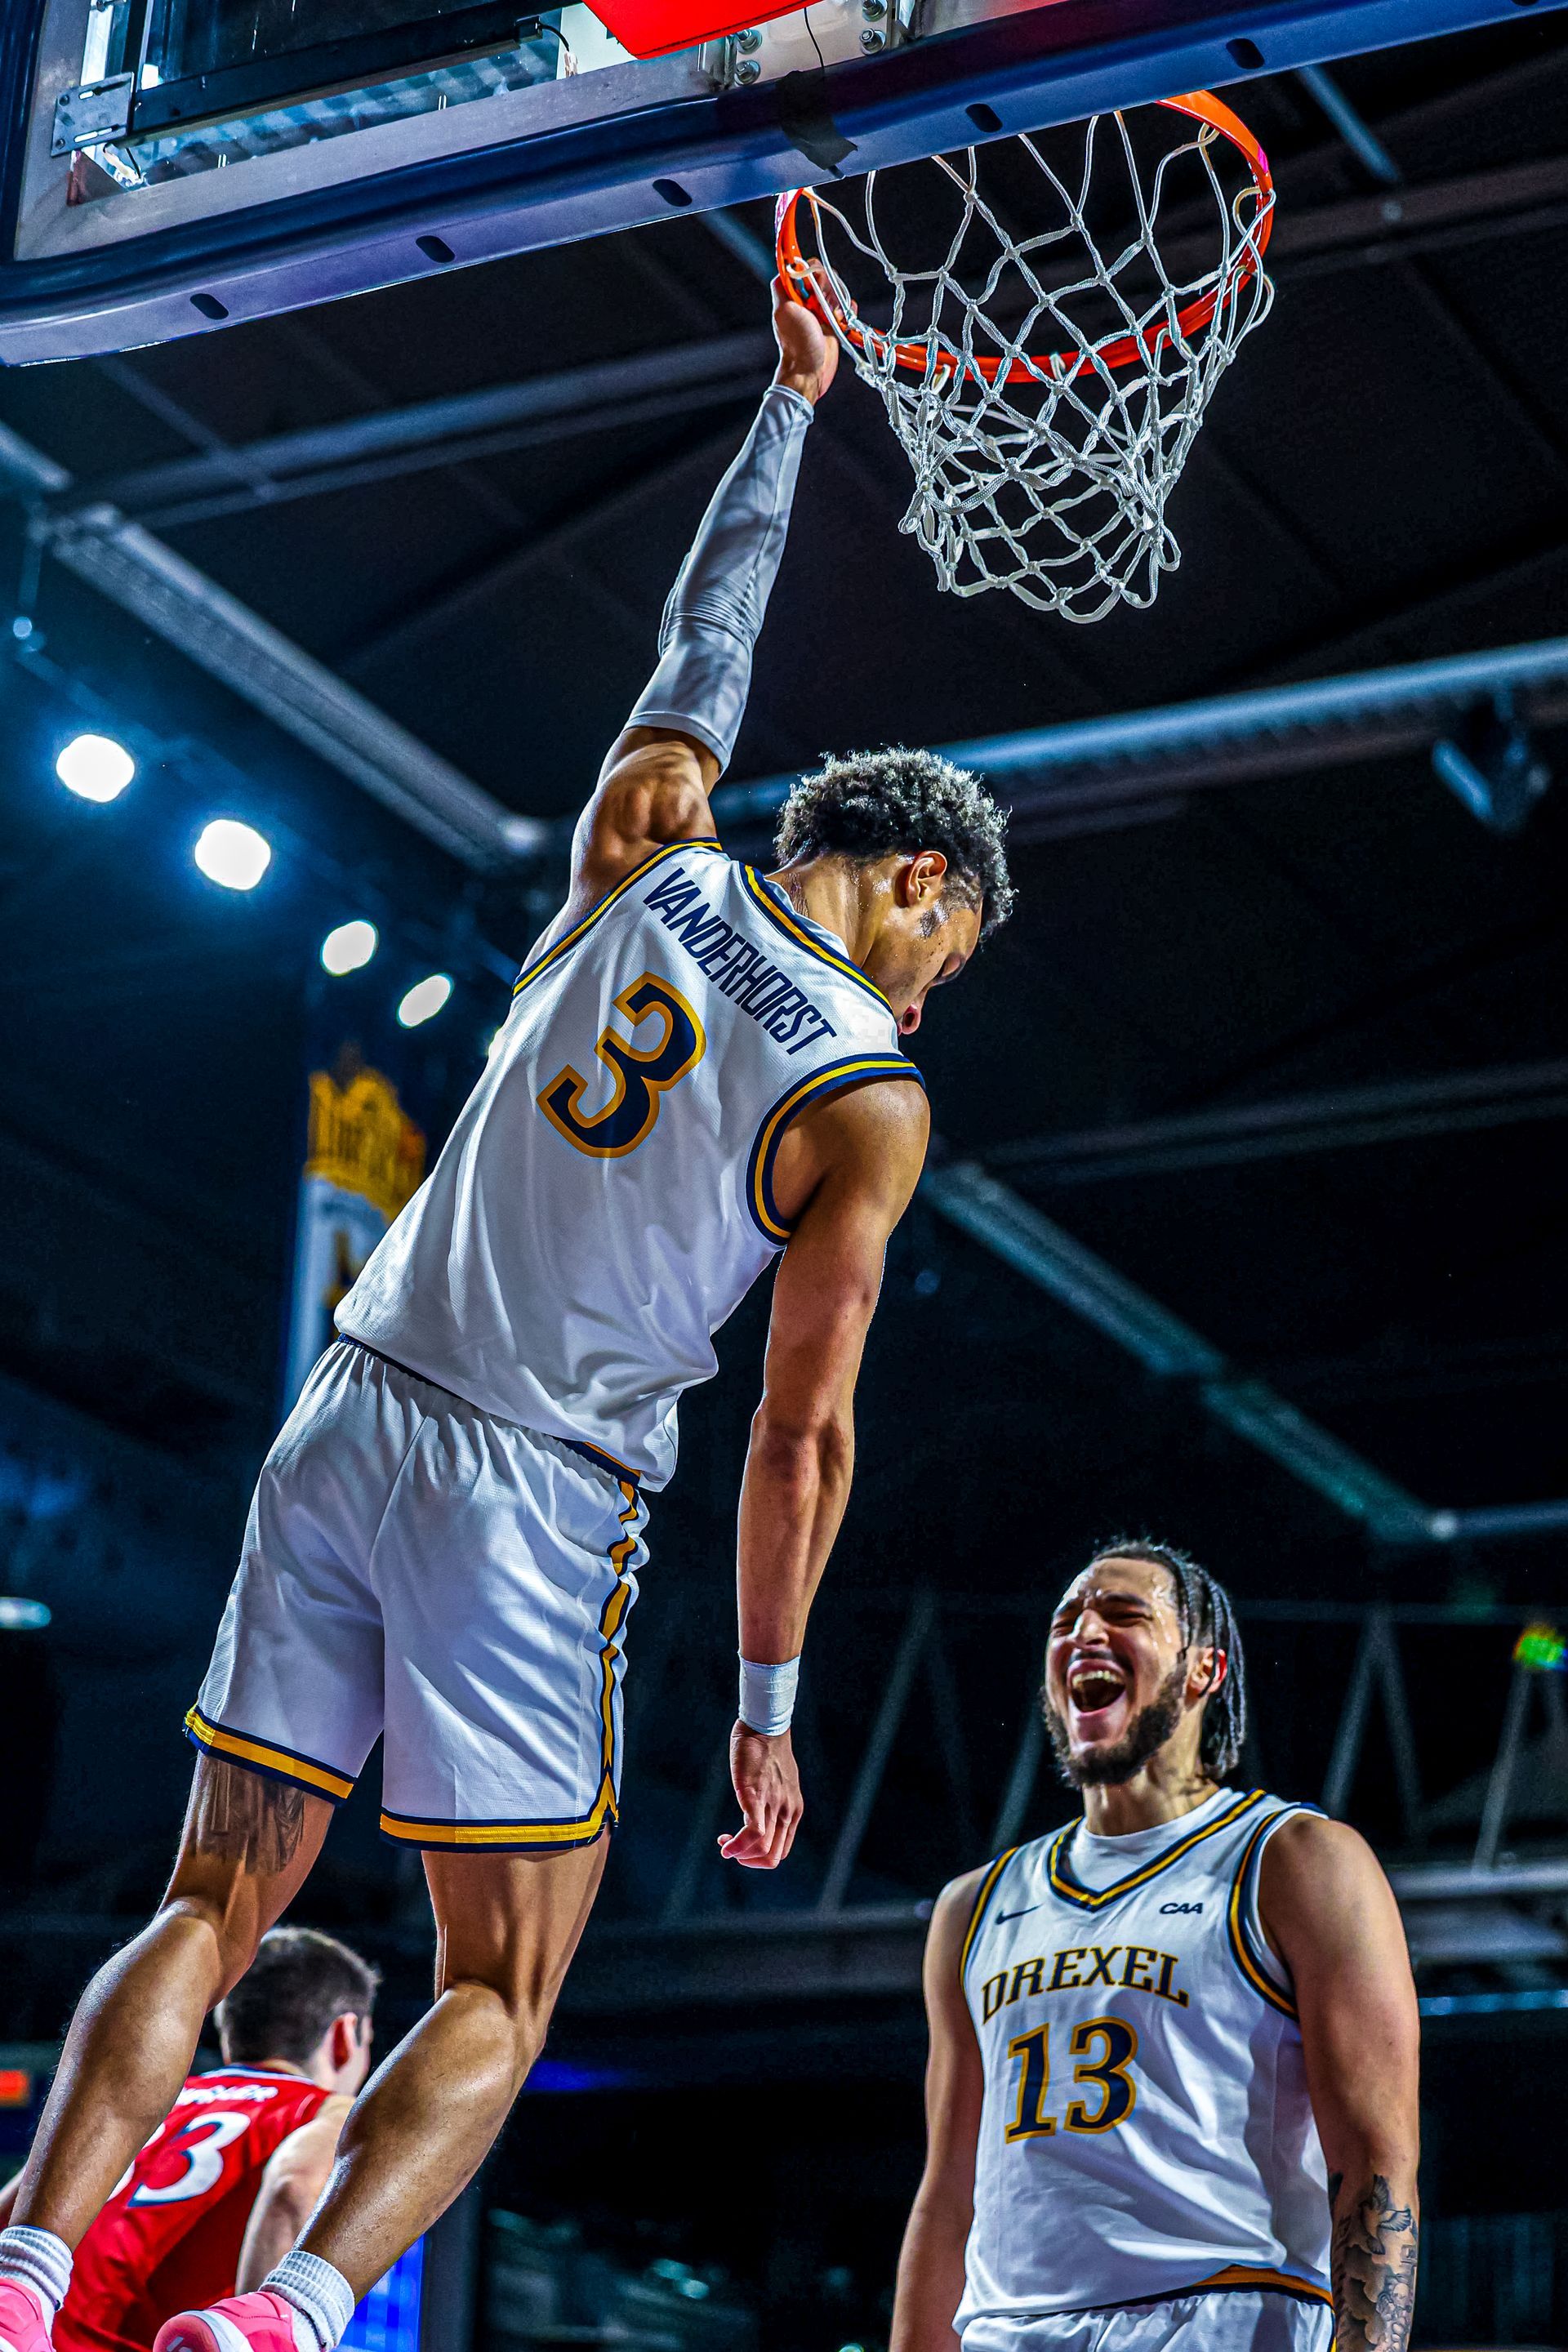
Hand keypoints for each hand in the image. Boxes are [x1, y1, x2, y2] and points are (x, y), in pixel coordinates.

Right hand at [718, 1721, 803, 1866]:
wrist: (765, 1725)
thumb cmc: (767, 1750)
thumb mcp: (777, 1782)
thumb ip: (772, 1801)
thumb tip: (757, 1815)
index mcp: (793, 1810)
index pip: (781, 1852)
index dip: (759, 1857)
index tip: (741, 1846)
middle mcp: (788, 1811)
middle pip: (772, 1857)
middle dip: (748, 1861)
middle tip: (731, 1849)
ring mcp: (774, 1804)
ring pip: (762, 1849)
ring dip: (740, 1854)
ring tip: (725, 1844)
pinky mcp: (756, 1796)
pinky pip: (752, 1832)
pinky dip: (737, 1846)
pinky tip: (725, 1845)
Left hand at [772, 271, 838, 405]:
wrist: (810, 370)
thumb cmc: (797, 343)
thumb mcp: (784, 311)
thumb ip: (781, 286)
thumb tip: (786, 267)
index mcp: (793, 294)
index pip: (806, 267)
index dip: (813, 272)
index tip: (813, 286)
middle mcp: (807, 299)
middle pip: (825, 275)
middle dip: (829, 288)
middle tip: (823, 306)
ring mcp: (822, 309)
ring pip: (838, 289)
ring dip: (839, 301)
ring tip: (834, 318)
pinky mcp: (835, 321)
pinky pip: (847, 305)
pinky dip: (849, 310)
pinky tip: (842, 322)